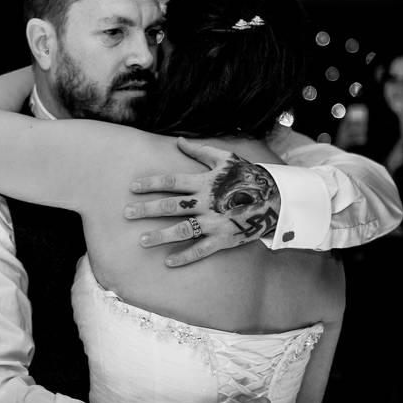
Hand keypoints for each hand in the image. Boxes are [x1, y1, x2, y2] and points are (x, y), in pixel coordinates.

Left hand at [124, 138, 280, 266]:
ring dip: (160, 236)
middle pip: (170, 206)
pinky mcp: (224, 238)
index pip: (171, 182)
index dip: (150, 183)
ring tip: (142, 241)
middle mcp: (207, 202)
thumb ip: (200, 152)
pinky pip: (201, 250)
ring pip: (182, 230)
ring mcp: (215, 222)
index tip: (132, 187)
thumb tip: (179, 140)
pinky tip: (168, 261)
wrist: (276, 198)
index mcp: (205, 182)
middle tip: (126, 213)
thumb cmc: (247, 176)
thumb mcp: (225, 159)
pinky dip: (185, 256)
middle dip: (146, 209)